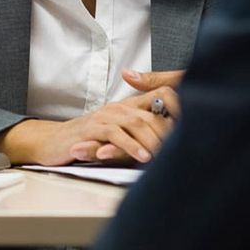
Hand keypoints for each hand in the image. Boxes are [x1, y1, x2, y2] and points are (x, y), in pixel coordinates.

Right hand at [67, 69, 184, 163]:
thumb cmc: (88, 139)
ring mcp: (105, 116)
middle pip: (153, 113)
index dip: (180, 106)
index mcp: (129, 105)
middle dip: (170, 132)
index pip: (162, 94)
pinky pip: (115, 135)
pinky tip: (142, 156)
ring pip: (136, 123)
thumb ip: (141, 133)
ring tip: (167, 156)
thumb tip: (170, 141)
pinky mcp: (91, 129)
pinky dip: (131, 146)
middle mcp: (119, 107)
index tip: (195, 124)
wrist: (53, 141)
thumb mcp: (118, 134)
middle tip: (184, 149)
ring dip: (154, 140)